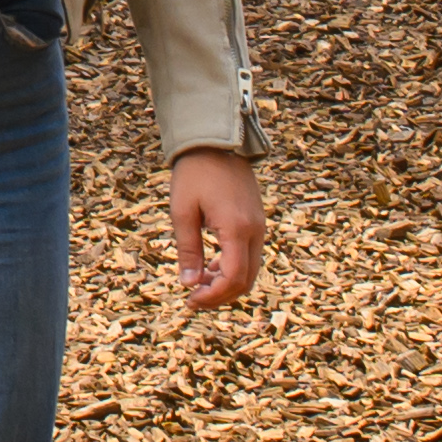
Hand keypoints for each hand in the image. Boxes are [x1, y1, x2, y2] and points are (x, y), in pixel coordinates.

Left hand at [165, 150, 267, 312]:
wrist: (216, 142)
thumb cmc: (195, 173)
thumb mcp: (183, 212)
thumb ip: (188, 250)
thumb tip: (189, 284)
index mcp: (237, 229)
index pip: (233, 278)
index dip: (213, 296)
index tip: (191, 299)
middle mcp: (255, 231)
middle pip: (245, 280)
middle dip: (220, 295)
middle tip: (194, 297)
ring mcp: (259, 226)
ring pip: (250, 271)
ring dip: (227, 283)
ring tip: (199, 282)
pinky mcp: (257, 222)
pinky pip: (250, 256)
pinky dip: (233, 268)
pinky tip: (211, 266)